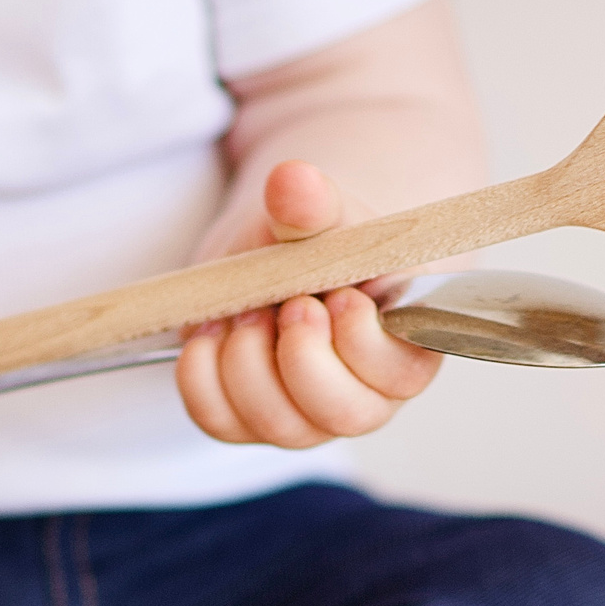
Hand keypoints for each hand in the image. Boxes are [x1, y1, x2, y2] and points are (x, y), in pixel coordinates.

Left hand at [174, 162, 439, 448]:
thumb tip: (294, 180)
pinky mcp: (248, 420)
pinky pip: (220, 421)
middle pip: (338, 415)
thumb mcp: (323, 215)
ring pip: (277, 424)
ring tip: (245, 308)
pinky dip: (202, 376)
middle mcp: (360, 399)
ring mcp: (303, 419)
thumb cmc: (319, 241)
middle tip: (286, 304)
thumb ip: (315, 205)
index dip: (362, 341)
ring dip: (248, 361)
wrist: (279, 254)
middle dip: (302, 357)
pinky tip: (210, 332)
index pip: (399, 375)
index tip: (337, 296)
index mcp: (402, 351)